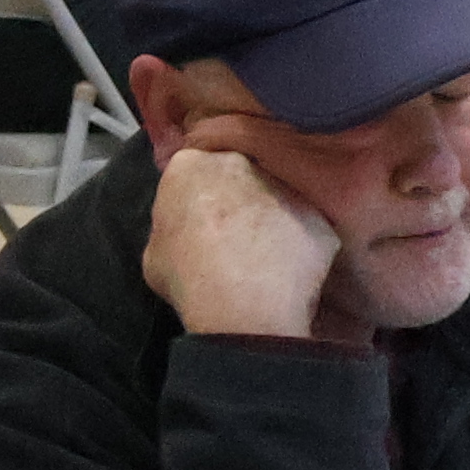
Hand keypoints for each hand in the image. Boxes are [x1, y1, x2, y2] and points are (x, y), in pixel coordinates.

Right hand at [145, 146, 340, 341]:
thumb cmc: (189, 280)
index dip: (196, 201)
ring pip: (275, 200)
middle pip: (237, 176)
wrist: (241, 307)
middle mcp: (239, 163)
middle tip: (232, 240)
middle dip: (236, 202)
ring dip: (270, 222)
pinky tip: (287, 273)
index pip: (192, 171)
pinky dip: (299, 247)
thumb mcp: (154, 252)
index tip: (200, 224)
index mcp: (190, 165)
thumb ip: (171, 227)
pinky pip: (305, 228)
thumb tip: (184, 233)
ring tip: (262, 261)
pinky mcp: (314, 213)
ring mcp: (282, 185)